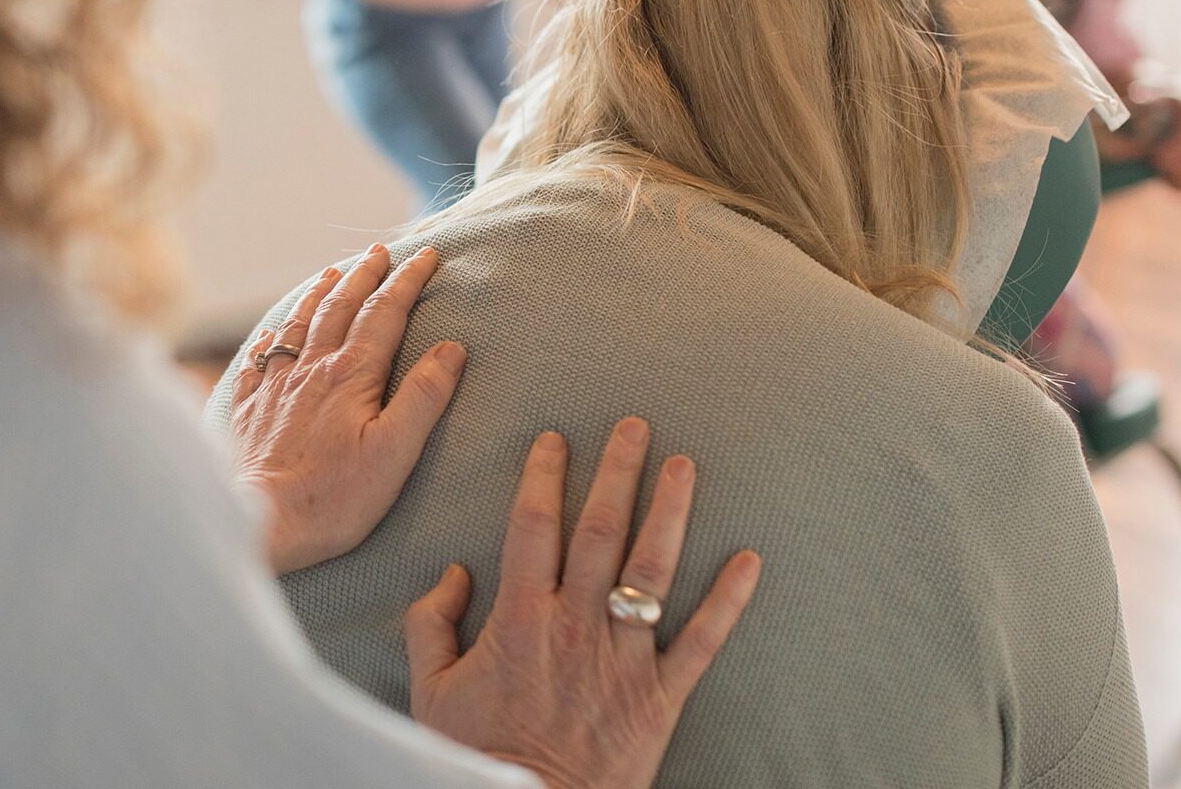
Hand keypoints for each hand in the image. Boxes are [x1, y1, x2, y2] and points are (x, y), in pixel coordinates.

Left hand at [230, 244, 464, 574]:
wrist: (258, 521)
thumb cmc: (331, 498)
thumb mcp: (394, 453)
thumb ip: (423, 397)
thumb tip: (452, 349)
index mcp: (351, 375)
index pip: (385, 313)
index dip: (408, 281)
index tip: (428, 256)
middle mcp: (311, 369)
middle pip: (341, 306)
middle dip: (365, 275)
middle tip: (381, 251)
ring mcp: (275, 386)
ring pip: (300, 324)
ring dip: (321, 293)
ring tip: (333, 273)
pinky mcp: (249, 408)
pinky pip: (261, 359)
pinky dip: (273, 337)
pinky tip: (273, 335)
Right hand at [407, 421, 761, 788]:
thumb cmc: (477, 754)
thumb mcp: (431, 689)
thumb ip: (434, 624)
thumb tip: (454, 573)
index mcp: (520, 617)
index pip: (533, 526)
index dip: (544, 476)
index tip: (555, 440)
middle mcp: (575, 625)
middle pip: (601, 531)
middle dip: (618, 472)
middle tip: (635, 426)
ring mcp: (623, 658)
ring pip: (652, 569)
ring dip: (671, 512)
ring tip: (685, 466)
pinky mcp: (660, 696)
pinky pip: (702, 641)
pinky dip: (729, 600)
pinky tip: (750, 560)